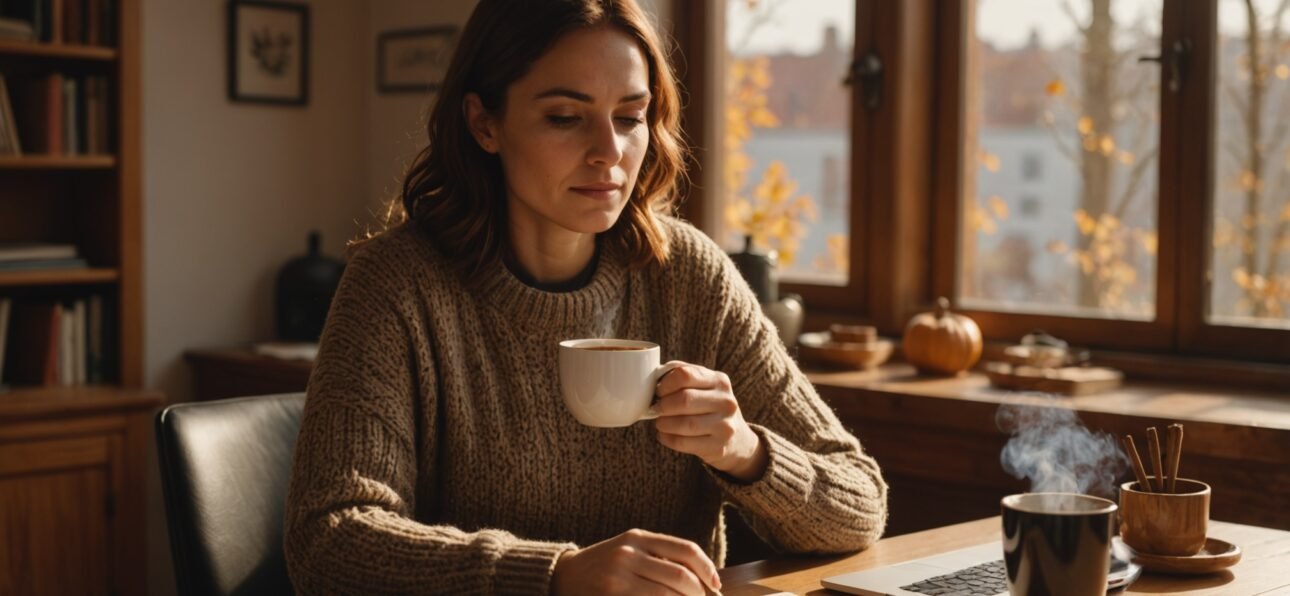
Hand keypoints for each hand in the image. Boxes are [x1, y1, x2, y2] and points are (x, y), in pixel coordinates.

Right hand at [550, 529, 721, 594]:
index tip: (716, 586)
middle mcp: (629, 554)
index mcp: (638, 537)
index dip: (707, 569)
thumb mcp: (629, 550)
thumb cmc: (604, 566)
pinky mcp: (611, 595)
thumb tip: (703, 579)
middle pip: (681, 576)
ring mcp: (619, 577)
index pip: (686, 550)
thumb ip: (660, 557)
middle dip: (699, 595)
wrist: (562, 577)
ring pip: (667, 595)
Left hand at [654, 361, 767, 482]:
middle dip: (663, 405)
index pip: (685, 375)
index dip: (665, 384)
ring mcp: (725, 426)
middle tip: (657, 409)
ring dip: (663, 423)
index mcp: (719, 381)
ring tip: (660, 422)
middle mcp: (726, 402)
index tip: (659, 391)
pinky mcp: (718, 447)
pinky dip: (667, 439)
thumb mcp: (704, 386)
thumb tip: (654, 376)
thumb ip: (683, 375)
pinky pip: (683, 443)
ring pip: (684, 424)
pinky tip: (665, 435)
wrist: (736, 440)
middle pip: (684, 399)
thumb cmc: (710, 408)